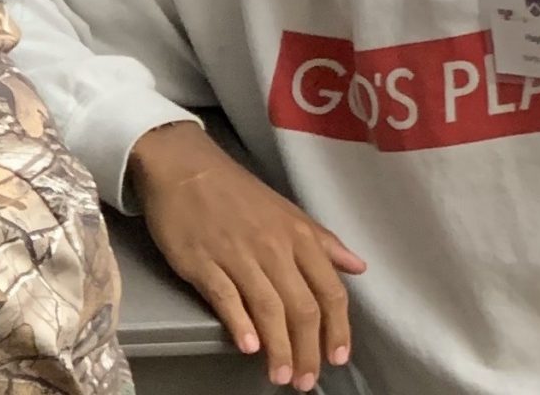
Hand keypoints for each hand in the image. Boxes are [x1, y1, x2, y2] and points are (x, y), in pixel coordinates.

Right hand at [134, 123, 366, 391]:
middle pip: (302, 308)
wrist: (182, 167)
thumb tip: (357, 267)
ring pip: (268, 309)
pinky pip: (225, 297)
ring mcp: (236, 255)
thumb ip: (323, 242)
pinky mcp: (201, 261)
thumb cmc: (234, 192)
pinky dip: (239, 324)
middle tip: (305, 380)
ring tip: (280, 376)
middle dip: (307, 351)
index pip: (329, 292)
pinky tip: (249, 346)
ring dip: (278, 348)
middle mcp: (273, 248)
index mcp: (298, 236)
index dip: (338, 330)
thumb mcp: (287, 211)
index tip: (337, 358)